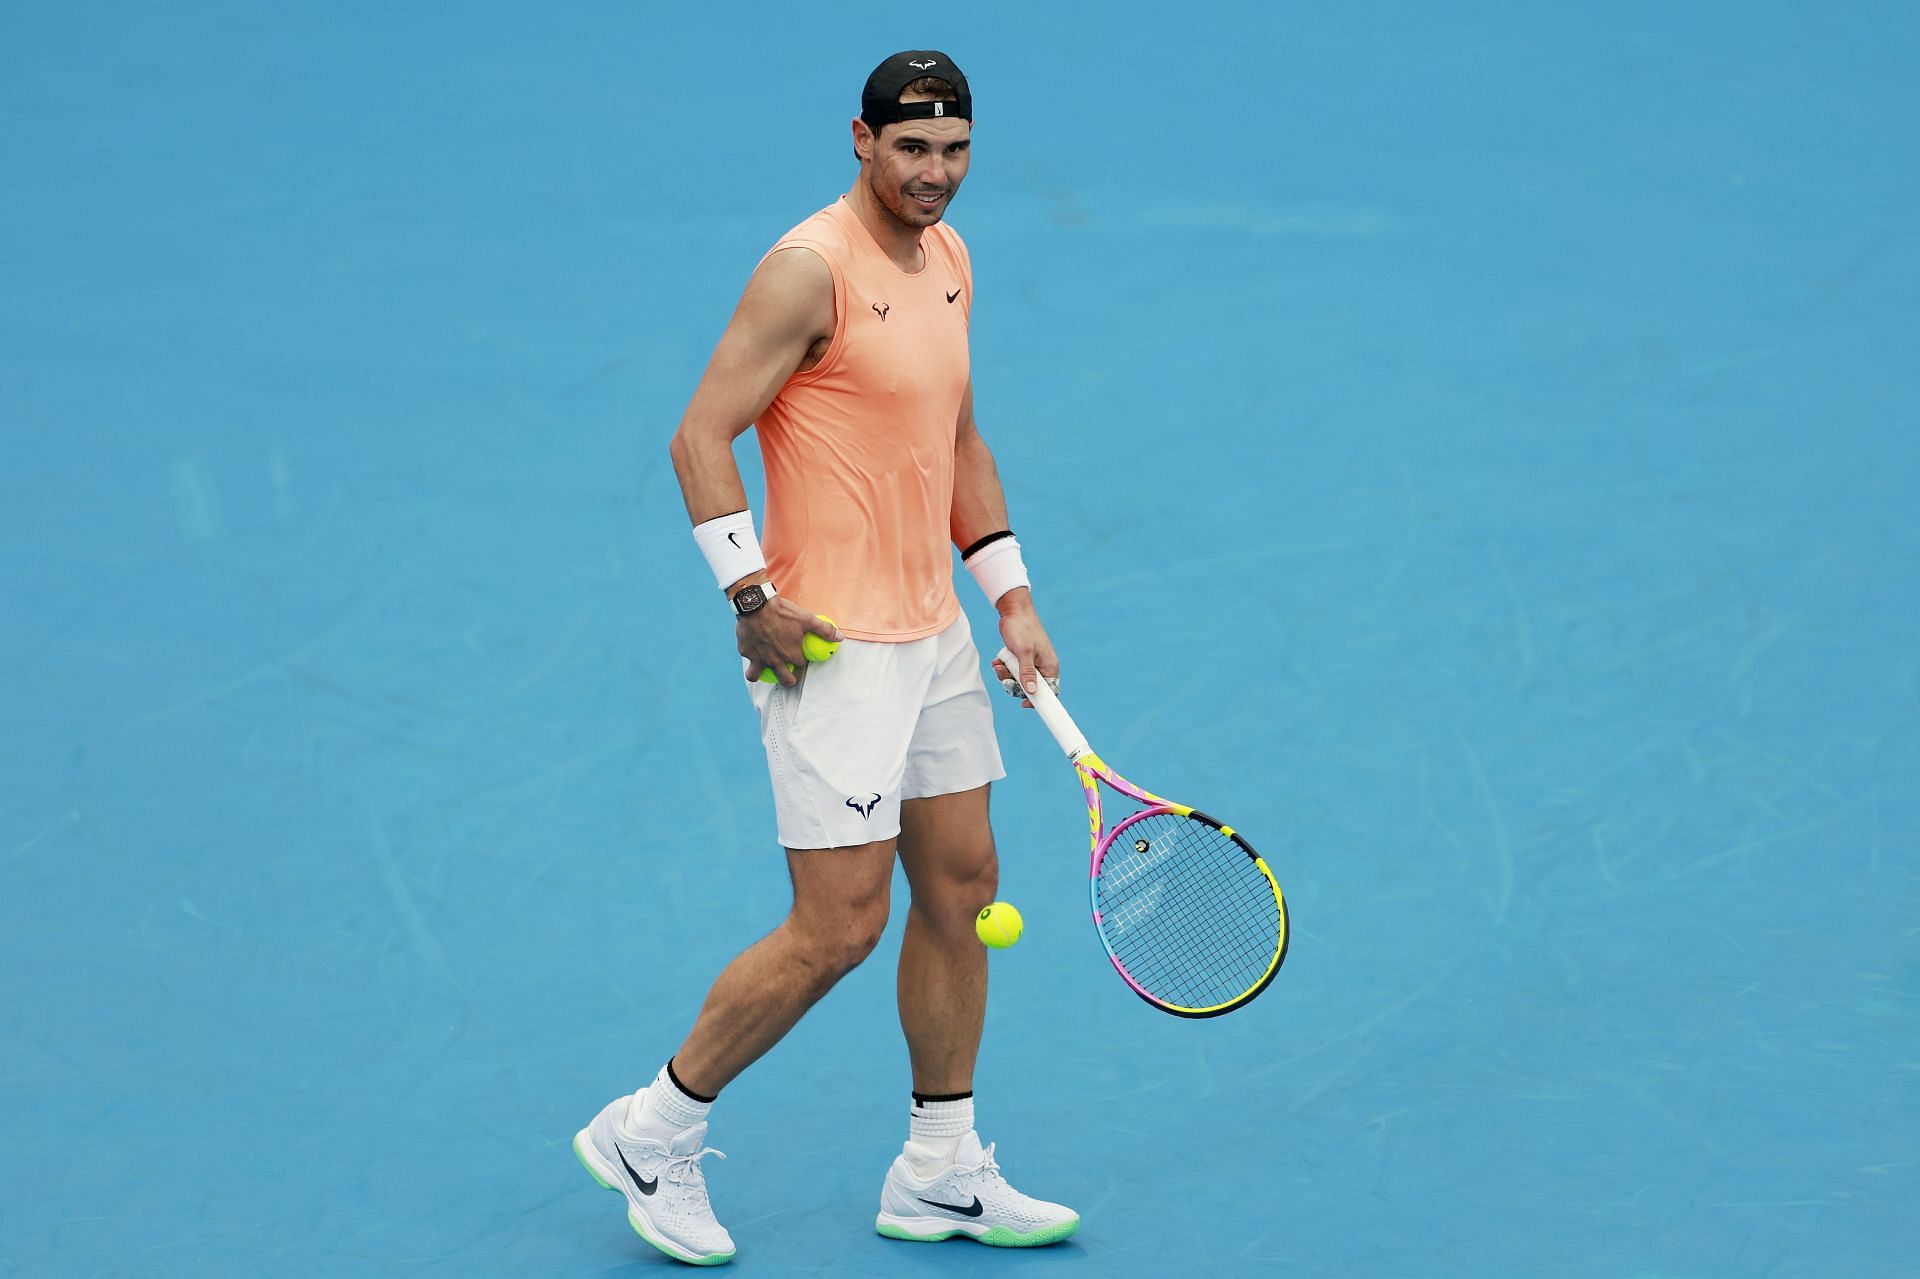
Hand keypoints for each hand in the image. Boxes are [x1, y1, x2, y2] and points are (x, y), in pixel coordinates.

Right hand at [740, 600, 839, 686]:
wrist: (756, 604)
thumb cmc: (782, 612)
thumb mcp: (807, 619)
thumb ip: (824, 630)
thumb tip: (840, 637)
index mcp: (791, 655)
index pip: (800, 665)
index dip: (801, 661)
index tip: (800, 656)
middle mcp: (775, 661)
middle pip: (784, 679)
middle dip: (788, 680)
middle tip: (788, 675)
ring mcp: (758, 658)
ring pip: (756, 676)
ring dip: (759, 675)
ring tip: (763, 670)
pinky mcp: (745, 651)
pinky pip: (747, 658)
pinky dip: (749, 655)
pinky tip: (751, 647)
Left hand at [990, 590, 1057, 707]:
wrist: (1013, 611)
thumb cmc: (1022, 628)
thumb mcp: (1024, 652)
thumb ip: (1027, 672)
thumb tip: (1031, 692)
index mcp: (1049, 666)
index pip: (1050, 691)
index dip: (1039, 700)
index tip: (1024, 704)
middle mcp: (1041, 666)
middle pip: (1030, 688)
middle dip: (1014, 684)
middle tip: (1004, 676)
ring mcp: (1031, 663)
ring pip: (1018, 680)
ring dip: (1006, 675)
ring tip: (998, 665)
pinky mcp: (1020, 659)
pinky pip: (1012, 671)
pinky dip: (1004, 668)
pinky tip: (997, 661)